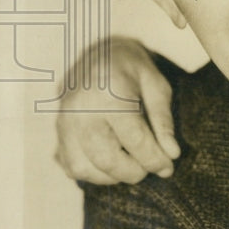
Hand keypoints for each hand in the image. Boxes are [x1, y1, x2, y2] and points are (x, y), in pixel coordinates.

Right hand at [55, 37, 177, 184]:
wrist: (99, 53)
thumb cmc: (133, 70)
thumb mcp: (157, 86)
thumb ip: (163, 121)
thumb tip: (171, 155)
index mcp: (110, 94)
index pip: (135, 140)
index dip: (155, 160)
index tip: (168, 168)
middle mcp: (81, 109)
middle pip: (107, 159)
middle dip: (134, 172)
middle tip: (150, 167)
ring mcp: (64, 121)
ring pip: (83, 168)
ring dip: (111, 176)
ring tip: (131, 165)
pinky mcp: (57, 131)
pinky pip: (70, 165)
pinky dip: (92, 173)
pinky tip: (110, 163)